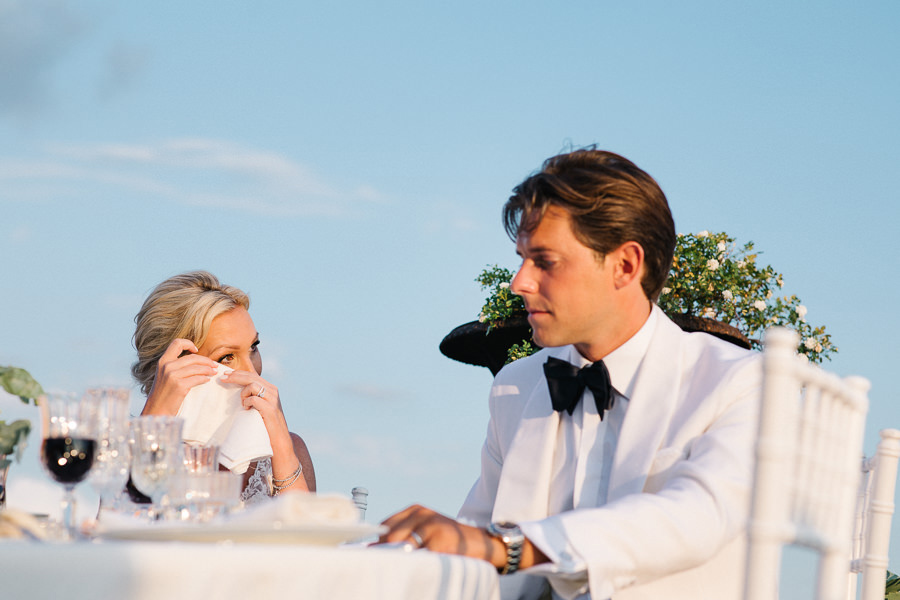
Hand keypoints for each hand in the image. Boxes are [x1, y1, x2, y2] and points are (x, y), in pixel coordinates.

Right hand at [142, 339, 218, 414]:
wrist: (156, 410)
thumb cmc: (163, 394)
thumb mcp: (165, 375)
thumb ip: (176, 366)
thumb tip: (197, 360)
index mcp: (163, 361)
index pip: (176, 343)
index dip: (188, 343)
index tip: (196, 350)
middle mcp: (167, 366)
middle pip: (192, 357)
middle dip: (206, 360)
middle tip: (214, 365)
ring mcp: (173, 376)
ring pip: (197, 368)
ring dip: (208, 370)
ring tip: (214, 372)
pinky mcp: (179, 386)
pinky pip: (198, 379)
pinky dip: (205, 378)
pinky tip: (207, 380)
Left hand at [220, 370, 284, 424]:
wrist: (278, 438)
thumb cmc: (266, 423)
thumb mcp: (261, 405)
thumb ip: (254, 395)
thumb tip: (239, 388)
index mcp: (270, 388)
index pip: (253, 375)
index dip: (239, 373)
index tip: (225, 374)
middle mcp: (272, 391)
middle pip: (251, 377)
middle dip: (235, 376)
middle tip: (222, 378)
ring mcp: (272, 399)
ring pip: (253, 385)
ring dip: (243, 393)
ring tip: (243, 404)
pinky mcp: (270, 408)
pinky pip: (253, 399)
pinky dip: (247, 403)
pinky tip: (247, 409)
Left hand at [379, 505, 504, 566]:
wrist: (480, 543)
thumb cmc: (448, 540)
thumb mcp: (426, 529)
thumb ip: (404, 535)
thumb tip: (374, 549)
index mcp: (415, 510)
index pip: (385, 526)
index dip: (378, 543)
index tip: (374, 557)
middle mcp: (422, 514)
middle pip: (390, 537)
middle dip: (387, 553)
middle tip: (384, 566)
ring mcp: (432, 526)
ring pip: (402, 547)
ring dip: (399, 561)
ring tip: (400, 569)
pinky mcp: (440, 542)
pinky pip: (419, 558)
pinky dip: (415, 566)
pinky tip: (419, 570)